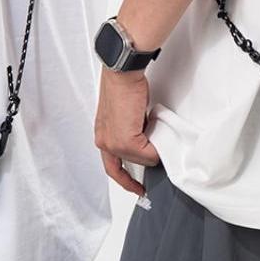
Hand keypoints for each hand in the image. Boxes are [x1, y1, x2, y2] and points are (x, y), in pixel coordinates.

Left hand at [94, 68, 159, 196]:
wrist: (122, 73)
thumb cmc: (123, 86)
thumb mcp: (123, 114)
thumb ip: (130, 131)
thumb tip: (145, 141)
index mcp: (102, 136)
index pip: (113, 167)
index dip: (126, 179)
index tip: (137, 187)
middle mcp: (105, 142)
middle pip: (131, 163)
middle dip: (145, 156)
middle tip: (155, 148)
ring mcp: (114, 143)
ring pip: (141, 159)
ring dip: (151, 149)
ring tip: (155, 132)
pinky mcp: (126, 140)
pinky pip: (148, 153)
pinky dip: (156, 146)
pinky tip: (156, 131)